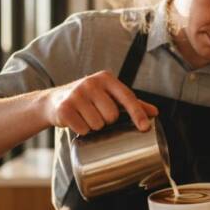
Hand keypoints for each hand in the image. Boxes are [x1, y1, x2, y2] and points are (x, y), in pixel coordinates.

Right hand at [42, 70, 157, 135]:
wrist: (54, 101)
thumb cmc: (88, 99)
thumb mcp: (109, 96)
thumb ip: (131, 103)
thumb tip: (155, 113)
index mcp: (106, 78)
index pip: (127, 97)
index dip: (137, 113)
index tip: (145, 127)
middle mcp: (91, 83)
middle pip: (112, 116)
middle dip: (107, 121)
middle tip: (97, 115)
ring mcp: (76, 95)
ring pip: (97, 124)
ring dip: (94, 127)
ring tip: (86, 117)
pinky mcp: (64, 108)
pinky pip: (83, 129)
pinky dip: (82, 131)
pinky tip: (76, 122)